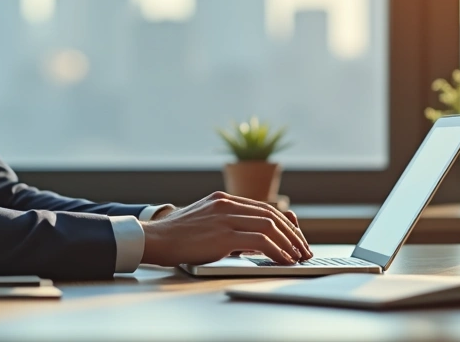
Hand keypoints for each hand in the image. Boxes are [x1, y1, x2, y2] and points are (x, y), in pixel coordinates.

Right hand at [140, 191, 310, 266]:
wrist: (155, 239)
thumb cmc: (177, 236)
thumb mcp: (205, 223)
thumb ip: (228, 225)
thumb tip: (255, 240)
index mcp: (223, 199)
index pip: (264, 207)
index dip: (285, 223)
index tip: (295, 238)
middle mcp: (227, 204)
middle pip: (271, 214)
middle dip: (292, 233)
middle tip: (304, 249)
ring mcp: (225, 217)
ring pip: (270, 225)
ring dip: (289, 242)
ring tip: (298, 256)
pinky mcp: (223, 234)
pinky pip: (260, 240)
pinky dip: (277, 250)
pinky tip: (284, 260)